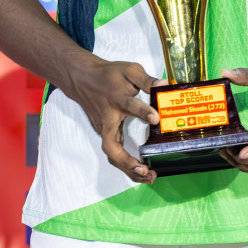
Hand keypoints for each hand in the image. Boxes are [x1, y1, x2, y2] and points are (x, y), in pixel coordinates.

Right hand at [64, 55, 161, 183]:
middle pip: (112, 145)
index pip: (130, 106)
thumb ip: (146, 80)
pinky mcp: (106, 135)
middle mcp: (108, 119)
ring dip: (128, 169)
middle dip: (127, 161)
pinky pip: (114, 153)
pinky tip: (141, 173)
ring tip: (148, 177)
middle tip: (144, 169)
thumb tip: (164, 85)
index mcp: (116, 99)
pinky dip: (126, 166)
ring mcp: (104, 129)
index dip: (143, 112)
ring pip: (112, 155)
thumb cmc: (108, 75)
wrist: (83, 79)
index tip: (155, 118)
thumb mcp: (129, 70)